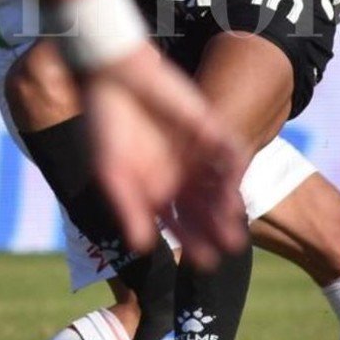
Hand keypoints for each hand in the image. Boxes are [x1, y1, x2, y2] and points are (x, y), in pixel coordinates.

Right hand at [81, 43, 246, 269]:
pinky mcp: (207, 127)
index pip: (180, 224)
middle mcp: (180, 176)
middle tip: (232, 247)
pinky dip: (232, 166)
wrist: (113, 77)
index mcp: (157, 191)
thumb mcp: (111, 172)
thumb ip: (127, 208)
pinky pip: (226, 150)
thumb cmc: (104, 126)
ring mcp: (196, 153)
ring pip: (219, 185)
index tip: (204, 262)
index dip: (192, 242)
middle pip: (204, 210)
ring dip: (227, 202)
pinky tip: (236, 181)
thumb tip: (141, 247)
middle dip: (217, 229)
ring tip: (233, 218)